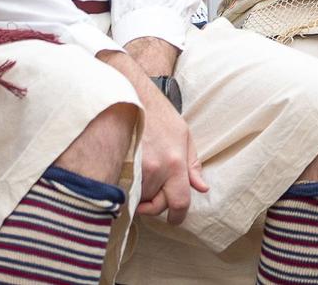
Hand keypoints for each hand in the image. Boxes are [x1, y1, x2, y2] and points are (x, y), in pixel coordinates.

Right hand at [134, 79, 207, 222]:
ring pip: (139, 200)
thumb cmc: (158, 115)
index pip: (179, 202)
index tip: (175, 219)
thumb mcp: (184, 135)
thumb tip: (201, 188)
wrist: (129, 97)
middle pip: (157, 205)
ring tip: (143, 173)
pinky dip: (127, 190)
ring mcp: (133, 170)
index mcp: (175, 162)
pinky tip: (129, 176)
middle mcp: (154, 169)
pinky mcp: (115, 168)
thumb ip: (192, 165)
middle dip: (158, 203)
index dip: (178, 216)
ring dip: (142, 195)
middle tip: (157, 188)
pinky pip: (123, 192)